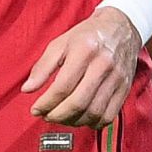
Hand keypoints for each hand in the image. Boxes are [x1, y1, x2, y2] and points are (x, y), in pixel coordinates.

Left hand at [21, 9, 139, 127]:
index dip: (46, 103)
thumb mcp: (59, 43)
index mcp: (84, 50)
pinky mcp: (124, 89)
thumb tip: (27, 89)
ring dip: (73, 122)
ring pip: (94, 112)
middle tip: (46, 116)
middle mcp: (103, 65)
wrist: (120, 27)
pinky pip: (109, 115)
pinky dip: (92, 123)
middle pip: (79, 102)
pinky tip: (80, 118)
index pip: (63, 86)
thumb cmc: (86, 35)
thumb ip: (42, 67)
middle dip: (58, 115)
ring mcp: (116, 79)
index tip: (35, 109)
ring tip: (60, 118)